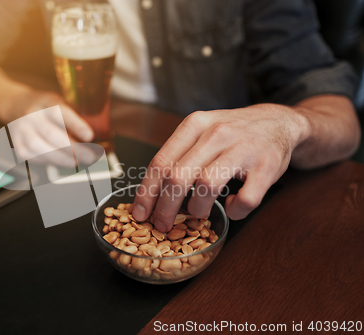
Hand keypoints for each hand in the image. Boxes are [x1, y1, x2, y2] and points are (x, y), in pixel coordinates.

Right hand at [0, 88, 94, 166]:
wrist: (16, 104)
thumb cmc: (46, 106)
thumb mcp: (60, 101)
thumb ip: (74, 115)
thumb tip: (99, 137)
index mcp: (46, 101)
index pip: (60, 112)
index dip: (76, 125)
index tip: (90, 136)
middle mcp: (31, 114)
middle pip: (52, 134)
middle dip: (74, 149)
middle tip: (90, 157)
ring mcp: (22, 129)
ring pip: (40, 148)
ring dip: (61, 158)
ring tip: (77, 162)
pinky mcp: (17, 143)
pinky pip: (33, 157)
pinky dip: (49, 161)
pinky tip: (61, 161)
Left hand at [132, 103, 308, 231]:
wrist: (279, 122)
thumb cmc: (233, 133)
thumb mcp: (202, 132)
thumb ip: (178, 155)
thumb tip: (150, 193)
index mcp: (195, 125)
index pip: (160, 162)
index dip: (146, 192)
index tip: (140, 213)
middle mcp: (217, 133)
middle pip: (178, 177)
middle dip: (165, 208)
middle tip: (162, 224)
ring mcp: (243, 148)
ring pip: (207, 186)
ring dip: (198, 208)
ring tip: (199, 213)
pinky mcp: (267, 166)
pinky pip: (245, 199)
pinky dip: (235, 210)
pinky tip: (232, 206)